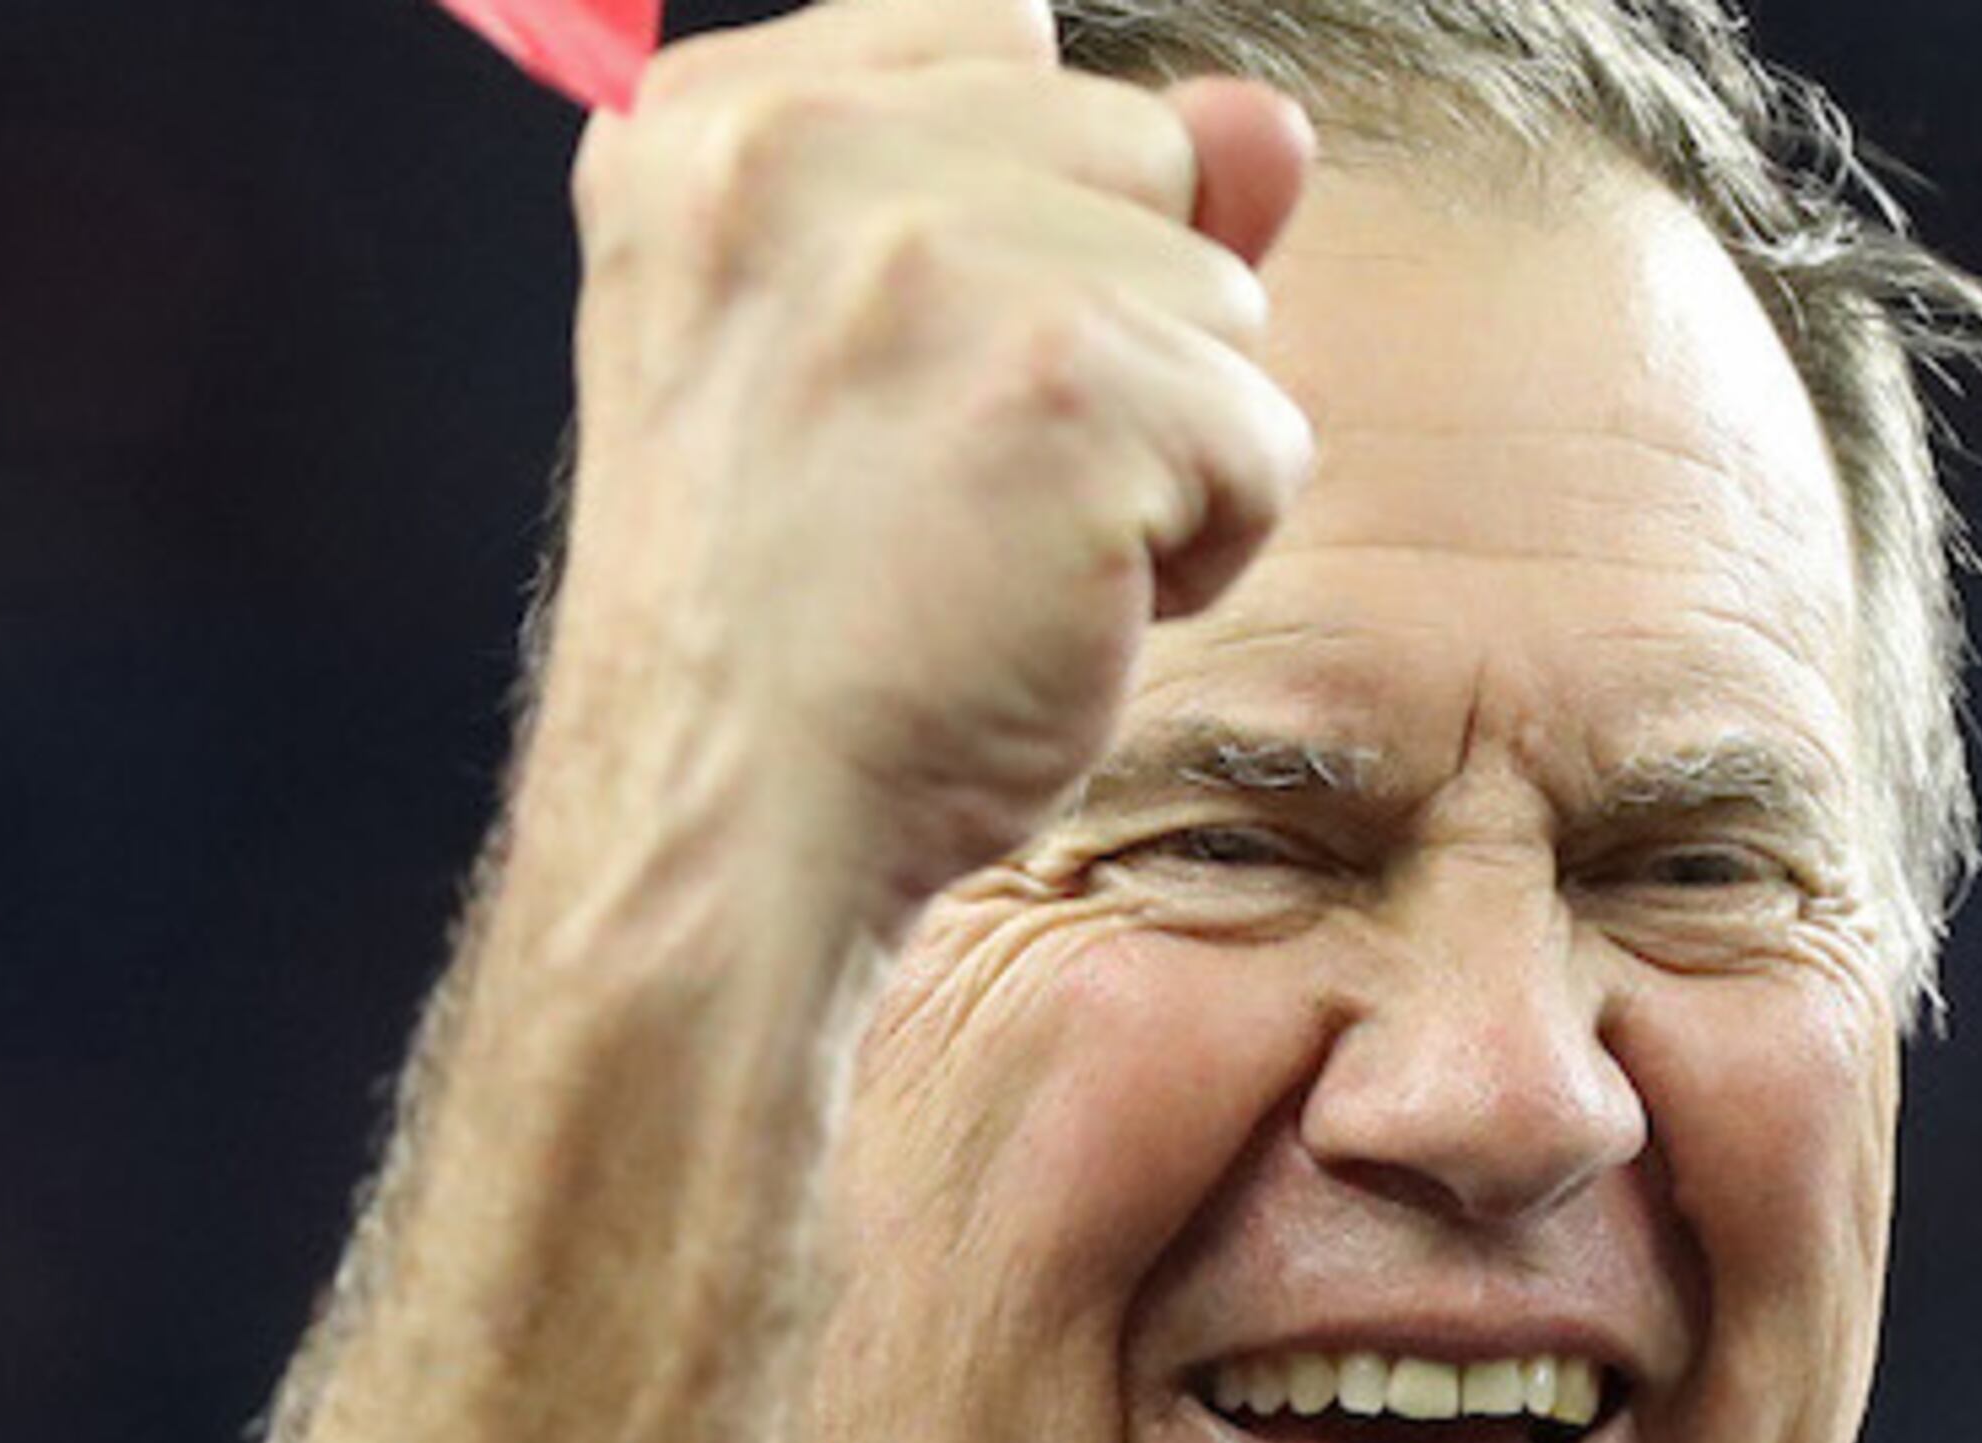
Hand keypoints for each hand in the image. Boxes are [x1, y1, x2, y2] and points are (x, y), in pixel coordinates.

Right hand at [523, 0, 1317, 934]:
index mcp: (709, 123)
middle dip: (1107, 325)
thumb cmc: (791, 617)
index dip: (1022, 211)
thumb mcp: (881, 353)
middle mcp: (801, 150)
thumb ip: (1067, 199)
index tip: (911, 365)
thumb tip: (1272, 121)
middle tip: (948, 480)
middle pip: (1136, 147)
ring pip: (1220, 295)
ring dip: (1160, 446)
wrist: (726, 825)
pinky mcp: (1073, 383)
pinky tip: (1055, 608)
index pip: (997, 33)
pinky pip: (1265, 437)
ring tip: (991, 546)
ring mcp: (937, 258)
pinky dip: (1203, 550)